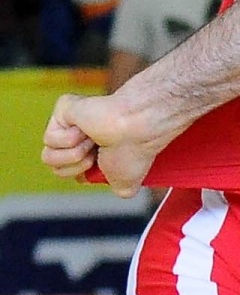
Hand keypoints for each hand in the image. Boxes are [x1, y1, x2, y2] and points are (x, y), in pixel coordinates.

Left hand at [41, 92, 167, 197]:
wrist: (136, 128)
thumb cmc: (134, 149)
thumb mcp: (127, 182)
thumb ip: (118, 187)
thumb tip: (118, 186)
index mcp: (97, 147)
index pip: (70, 171)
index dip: (83, 173)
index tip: (102, 165)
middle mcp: (84, 134)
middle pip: (55, 166)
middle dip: (77, 165)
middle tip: (98, 152)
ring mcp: (73, 120)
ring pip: (48, 155)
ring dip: (74, 153)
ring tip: (94, 139)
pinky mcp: (64, 107)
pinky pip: (50, 138)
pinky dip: (70, 139)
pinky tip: (88, 128)